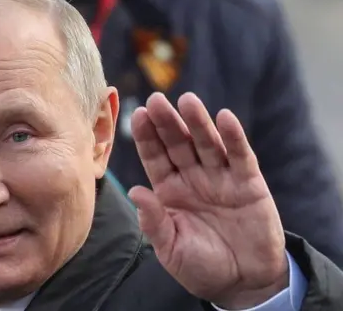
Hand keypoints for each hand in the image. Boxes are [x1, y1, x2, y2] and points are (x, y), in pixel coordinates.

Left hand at [129, 92, 288, 308]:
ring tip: (188, 101)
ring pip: (206, 143)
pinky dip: (234, 137)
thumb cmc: (201, 266)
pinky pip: (240, 156)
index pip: (155, 157)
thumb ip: (154, 222)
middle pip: (178, 143)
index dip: (146, 136)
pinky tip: (225, 118)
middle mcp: (192, 178)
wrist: (243, 283)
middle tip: (156, 100)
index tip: (137, 115)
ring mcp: (221, 178)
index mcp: (169, 190)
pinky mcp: (249, 183)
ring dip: (198, 121)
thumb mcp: (171, 249)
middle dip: (167, 122)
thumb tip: (135, 192)